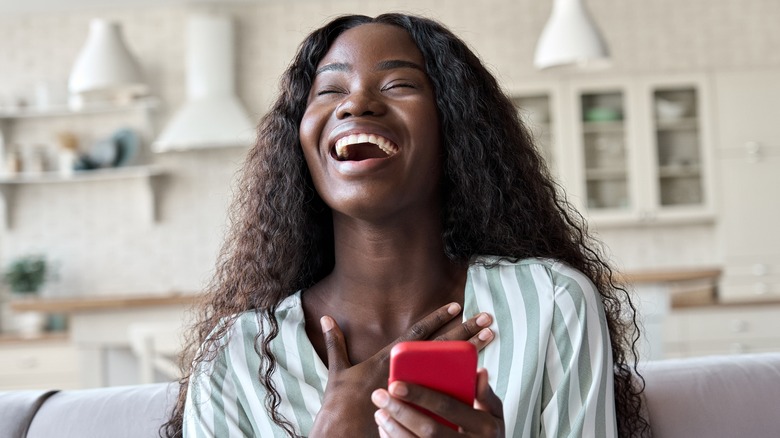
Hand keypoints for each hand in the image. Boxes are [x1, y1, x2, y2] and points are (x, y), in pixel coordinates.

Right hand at [309, 303, 494, 436]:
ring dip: (472, 352)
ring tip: (490, 336)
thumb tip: (326, 318)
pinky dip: (465, 387)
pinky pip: (449, 398)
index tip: (457, 305)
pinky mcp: (422, 412)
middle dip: (464, 330)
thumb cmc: (339, 407)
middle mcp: (406, 374)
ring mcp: (416, 393)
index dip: (436, 318)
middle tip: (486, 316)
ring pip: (451, 368)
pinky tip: (482, 376)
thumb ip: (335, 343)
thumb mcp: (337, 372)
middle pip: (442, 347)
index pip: (417, 334)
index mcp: (387, 361)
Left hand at [371, 368, 504, 436]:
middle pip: (429, 430)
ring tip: (380, 412)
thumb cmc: (487, 435)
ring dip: (394, 429)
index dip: (421, 395)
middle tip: (379, 395)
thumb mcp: (495, 415)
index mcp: (485, 427)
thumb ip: (486, 394)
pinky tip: (386, 430)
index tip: (396, 384)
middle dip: (401, 411)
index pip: (449, 407)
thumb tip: (479, 371)